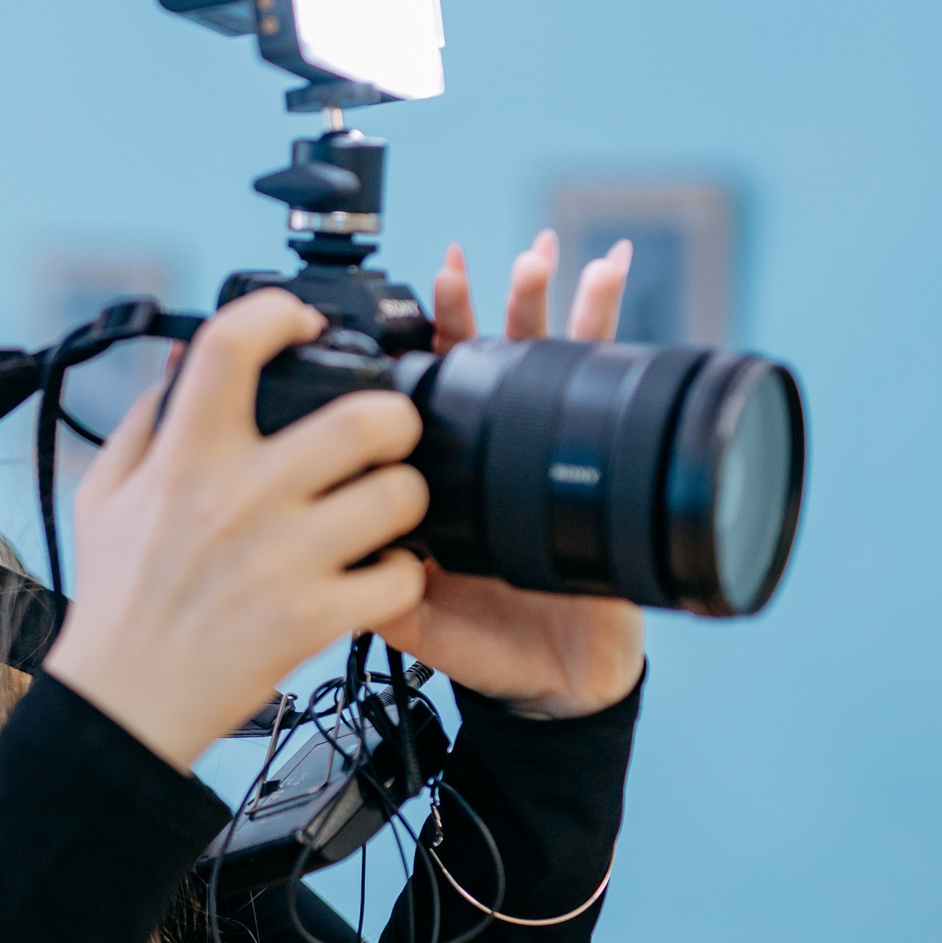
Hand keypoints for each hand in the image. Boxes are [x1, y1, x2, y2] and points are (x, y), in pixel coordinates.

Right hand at [43, 288, 431, 766]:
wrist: (125, 700)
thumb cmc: (118, 596)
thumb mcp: (106, 492)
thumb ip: (146, 417)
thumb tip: (184, 358)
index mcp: (185, 457)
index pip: (231, 345)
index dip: (277, 312)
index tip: (298, 323)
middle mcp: (240, 498)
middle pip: (362, 417)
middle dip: (393, 413)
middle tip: (386, 431)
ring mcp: (284, 559)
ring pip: (400, 494)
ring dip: (405, 495)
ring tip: (387, 505)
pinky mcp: (315, 618)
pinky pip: (401, 577)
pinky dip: (401, 575)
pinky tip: (376, 573)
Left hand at [381, 229, 646, 718]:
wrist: (561, 686)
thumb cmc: (489, 648)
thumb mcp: (419, 622)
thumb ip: (378, 592)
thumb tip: (328, 558)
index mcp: (449, 477)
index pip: (434, 388)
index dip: (432, 338)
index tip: (425, 284)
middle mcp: (497, 456)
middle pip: (491, 359)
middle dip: (486, 301)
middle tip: (469, 258)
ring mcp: (550, 458)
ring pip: (549, 362)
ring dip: (548, 303)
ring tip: (543, 256)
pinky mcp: (602, 470)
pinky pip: (610, 394)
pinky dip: (612, 336)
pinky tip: (612, 285)